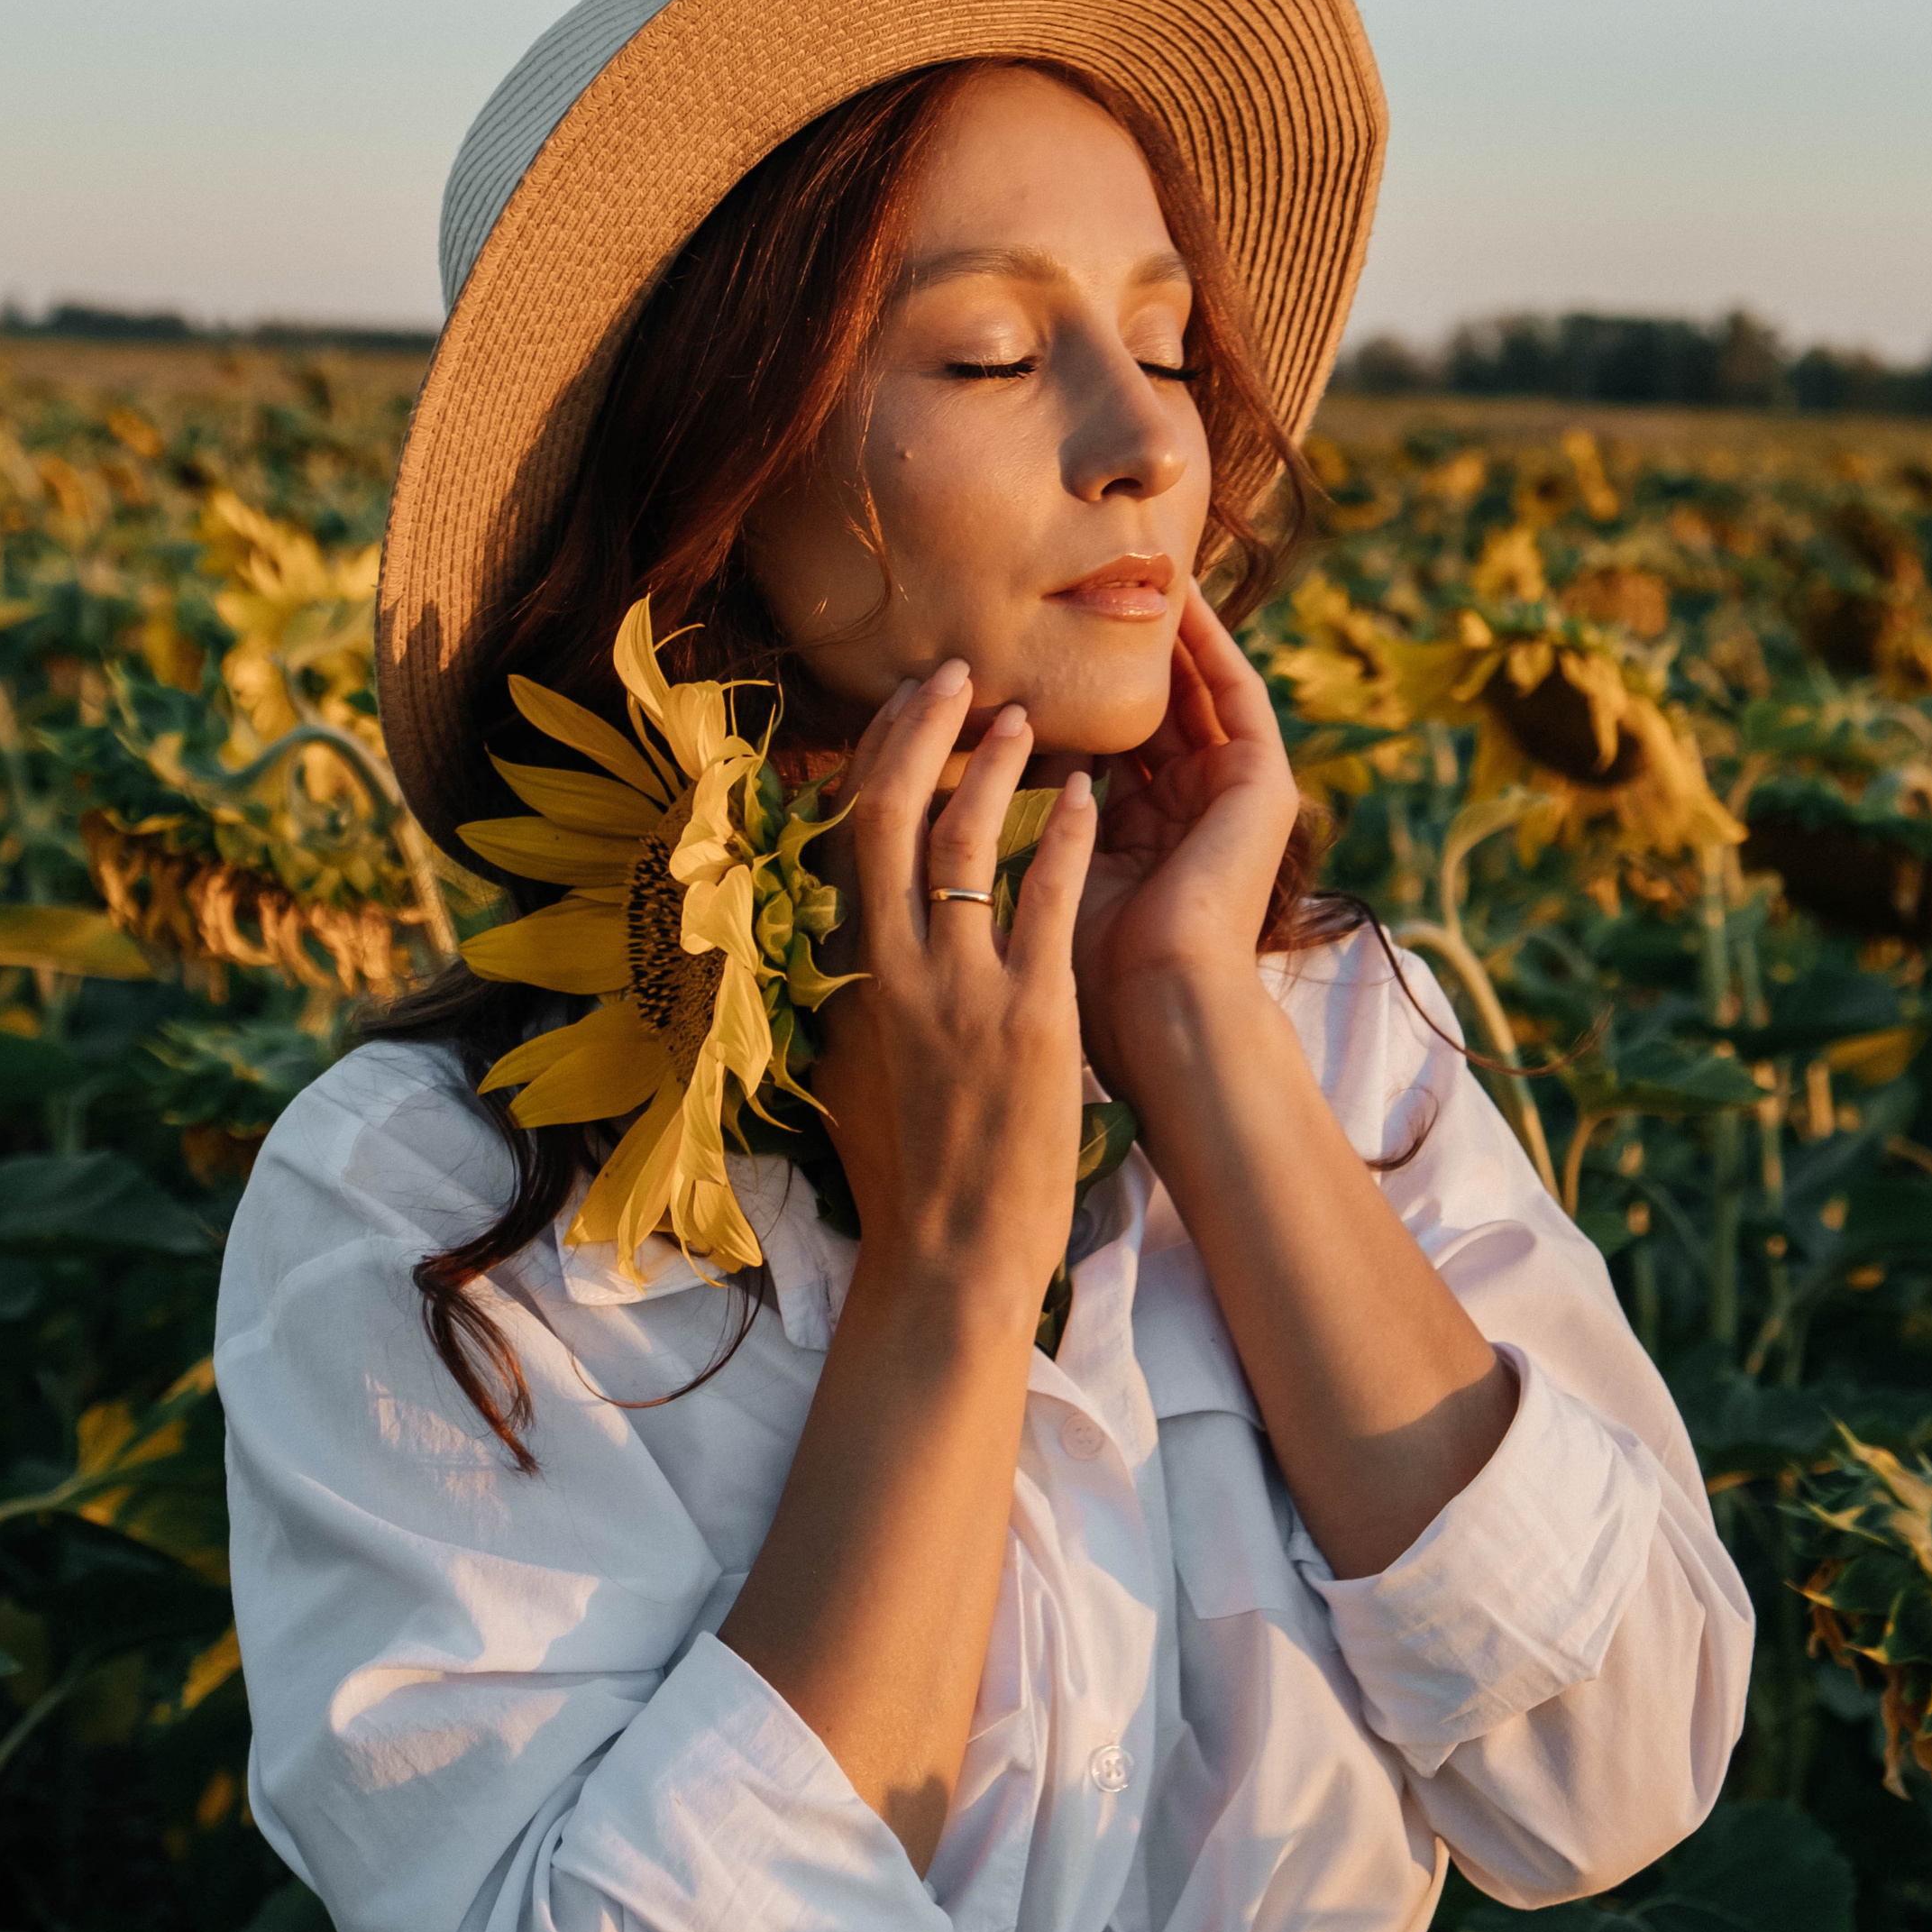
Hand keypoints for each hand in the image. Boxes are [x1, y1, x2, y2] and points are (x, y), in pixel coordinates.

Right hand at [811, 660, 1095, 1337]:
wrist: (950, 1257)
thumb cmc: (905, 1169)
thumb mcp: (854, 1063)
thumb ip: (855, 985)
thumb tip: (849, 917)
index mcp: (849, 976)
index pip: (847, 837)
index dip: (874, 759)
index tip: (904, 707)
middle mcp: (893, 969)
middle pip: (889, 814)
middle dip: (920, 731)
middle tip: (957, 674)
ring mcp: (961, 990)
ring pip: (961, 841)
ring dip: (993, 765)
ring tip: (1023, 717)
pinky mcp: (1031, 1016)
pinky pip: (1045, 902)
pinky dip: (1061, 838)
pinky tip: (1085, 796)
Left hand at [1072, 587, 1301, 1091]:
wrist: (1160, 1003)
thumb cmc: (1095, 960)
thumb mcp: (1065, 861)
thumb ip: (1054, 808)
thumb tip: (1000, 758)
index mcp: (1151, 835)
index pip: (1119, 743)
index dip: (1084, 690)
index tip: (1042, 637)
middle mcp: (1197, 808)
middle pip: (1162, 706)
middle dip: (1129, 648)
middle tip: (1096, 577)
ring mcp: (1237, 795)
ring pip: (1201, 690)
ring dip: (1174, 631)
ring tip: (1144, 566)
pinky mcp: (1265, 783)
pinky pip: (1238, 694)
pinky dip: (1214, 645)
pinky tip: (1186, 597)